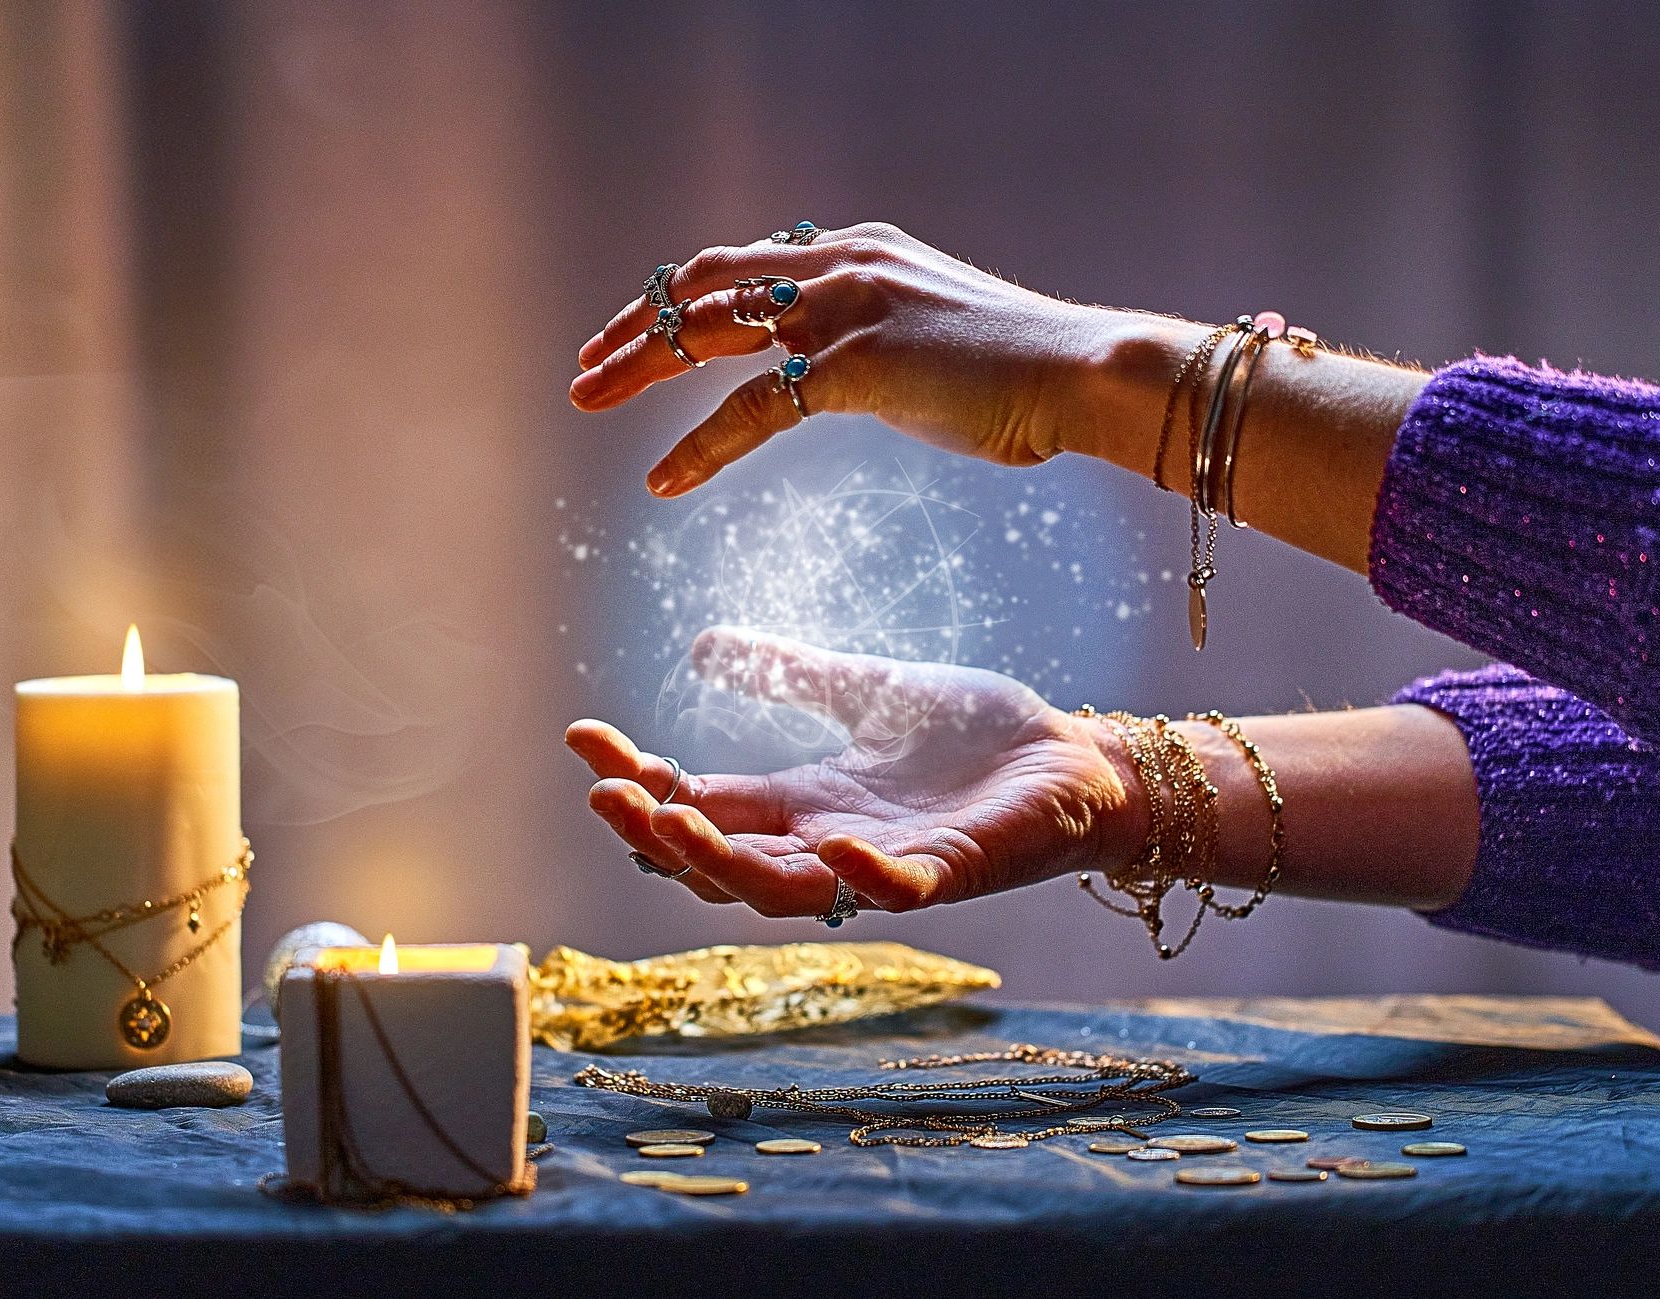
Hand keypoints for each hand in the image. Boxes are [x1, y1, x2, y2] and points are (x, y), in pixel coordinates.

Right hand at [562, 628, 1143, 917]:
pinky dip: (866, 877)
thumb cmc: (975, 736)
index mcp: (803, 805)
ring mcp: (888, 864)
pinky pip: (899, 890)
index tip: (582, 738)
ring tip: (670, 825)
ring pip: (785, 891)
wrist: (1078, 759)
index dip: (639, 779)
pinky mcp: (954, 870)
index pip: (698, 804)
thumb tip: (704, 645)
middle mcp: (830, 845)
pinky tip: (834, 844)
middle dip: (655, 834)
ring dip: (724, 866)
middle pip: (720, 860)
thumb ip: (788, 673)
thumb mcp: (863, 692)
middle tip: (605, 795)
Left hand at [569, 222, 1128, 496]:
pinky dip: (698, 445)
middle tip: (585, 365)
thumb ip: (876, 337)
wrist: (1083, 371)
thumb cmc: (1021, 372)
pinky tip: (663, 479)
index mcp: (857, 251)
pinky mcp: (857, 364)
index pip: (741, 266)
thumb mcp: (933, 333)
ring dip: (638, 364)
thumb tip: (844, 369)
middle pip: (705, 286)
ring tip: (587, 398)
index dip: (678, 298)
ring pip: (709, 331)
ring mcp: (846, 308)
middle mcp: (841, 264)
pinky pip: (753, 407)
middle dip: (636, 325)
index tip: (636, 332)